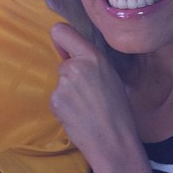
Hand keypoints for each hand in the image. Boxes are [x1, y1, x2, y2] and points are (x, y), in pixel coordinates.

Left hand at [50, 22, 136, 165]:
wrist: (113, 141)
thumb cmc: (117, 110)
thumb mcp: (110, 76)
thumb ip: (90, 62)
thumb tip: (67, 54)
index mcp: (93, 56)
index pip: (61, 31)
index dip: (59, 39)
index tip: (63, 49)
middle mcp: (75, 66)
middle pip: (63, 64)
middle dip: (71, 77)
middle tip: (89, 95)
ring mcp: (63, 84)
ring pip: (59, 84)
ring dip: (67, 94)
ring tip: (86, 108)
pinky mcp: (55, 101)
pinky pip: (55, 100)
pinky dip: (63, 108)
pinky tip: (78, 117)